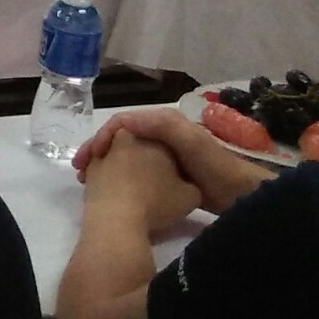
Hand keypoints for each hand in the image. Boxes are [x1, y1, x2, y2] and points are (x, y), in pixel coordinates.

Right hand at [75, 108, 267, 217]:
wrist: (239, 196)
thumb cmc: (214, 167)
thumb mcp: (191, 142)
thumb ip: (162, 127)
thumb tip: (124, 122)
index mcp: (162, 123)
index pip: (122, 123)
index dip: (102, 137)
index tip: (89, 157)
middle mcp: (159, 135)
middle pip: (118, 138)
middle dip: (96, 151)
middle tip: (80, 170)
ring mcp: (160, 155)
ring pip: (122, 154)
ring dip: (102, 164)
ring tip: (87, 180)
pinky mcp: (163, 174)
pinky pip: (132, 170)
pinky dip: (115, 177)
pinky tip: (107, 189)